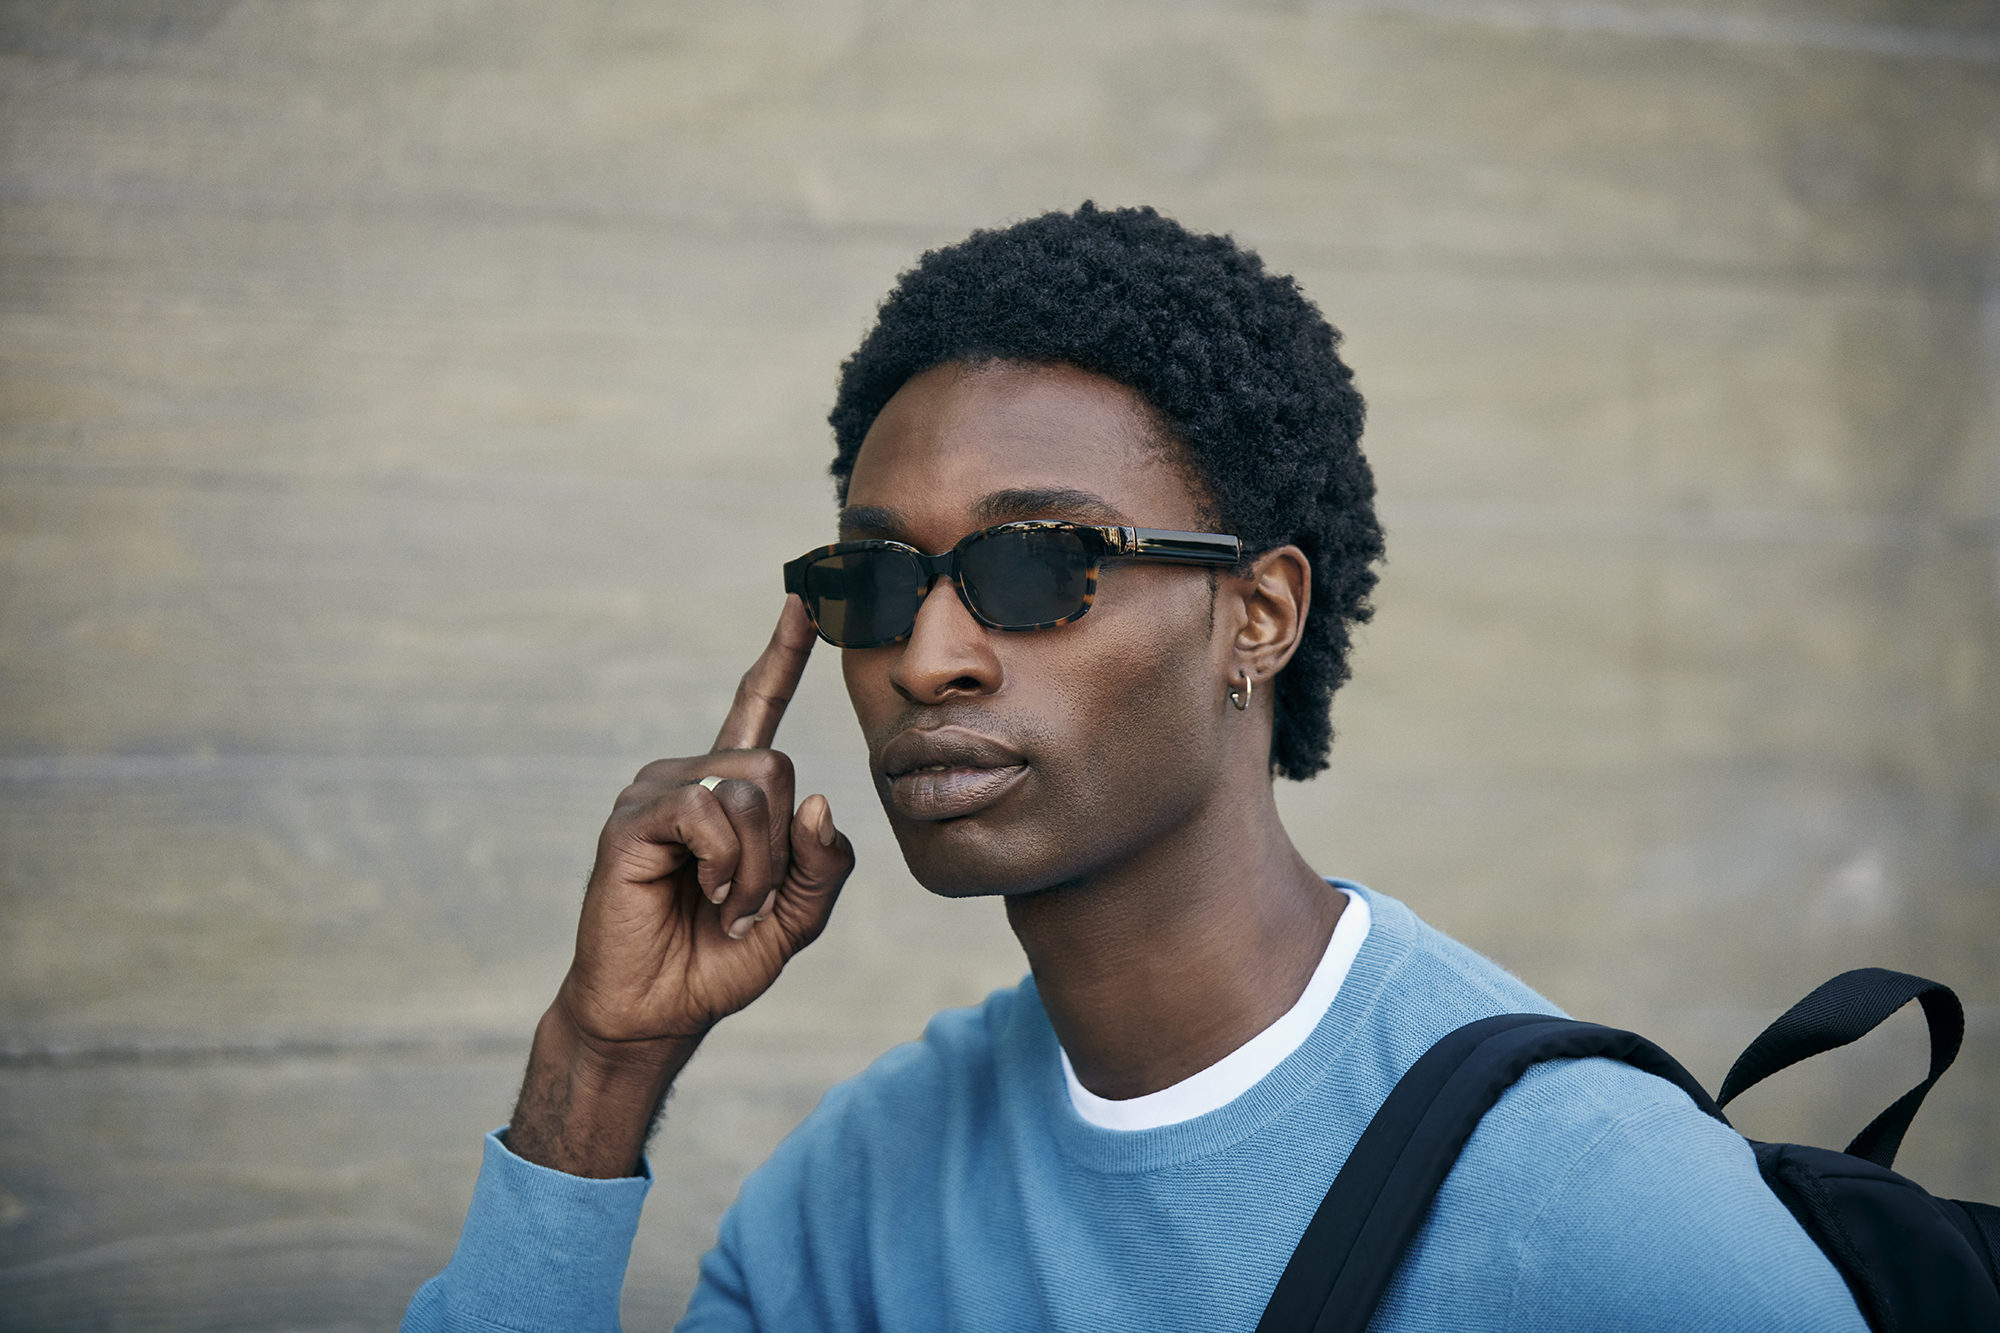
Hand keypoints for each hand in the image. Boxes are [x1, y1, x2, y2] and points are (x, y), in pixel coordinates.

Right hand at [509, 596, 854, 1175]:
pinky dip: (724, 866)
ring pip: (749, 794)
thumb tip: (819, 801)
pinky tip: (701, 896)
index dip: (781, 655)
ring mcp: (656, 793)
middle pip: (776, 770)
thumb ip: (824, 864)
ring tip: (722, 906)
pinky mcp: (633, 820)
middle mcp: (690, 777)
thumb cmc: (719, 961)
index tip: (802, 600)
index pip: (757, 706)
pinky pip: (707, 814)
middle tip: (746, 903)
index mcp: (729, 791)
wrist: (656, 1012)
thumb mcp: (797, 917)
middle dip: (780, 849)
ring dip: (754, 869)